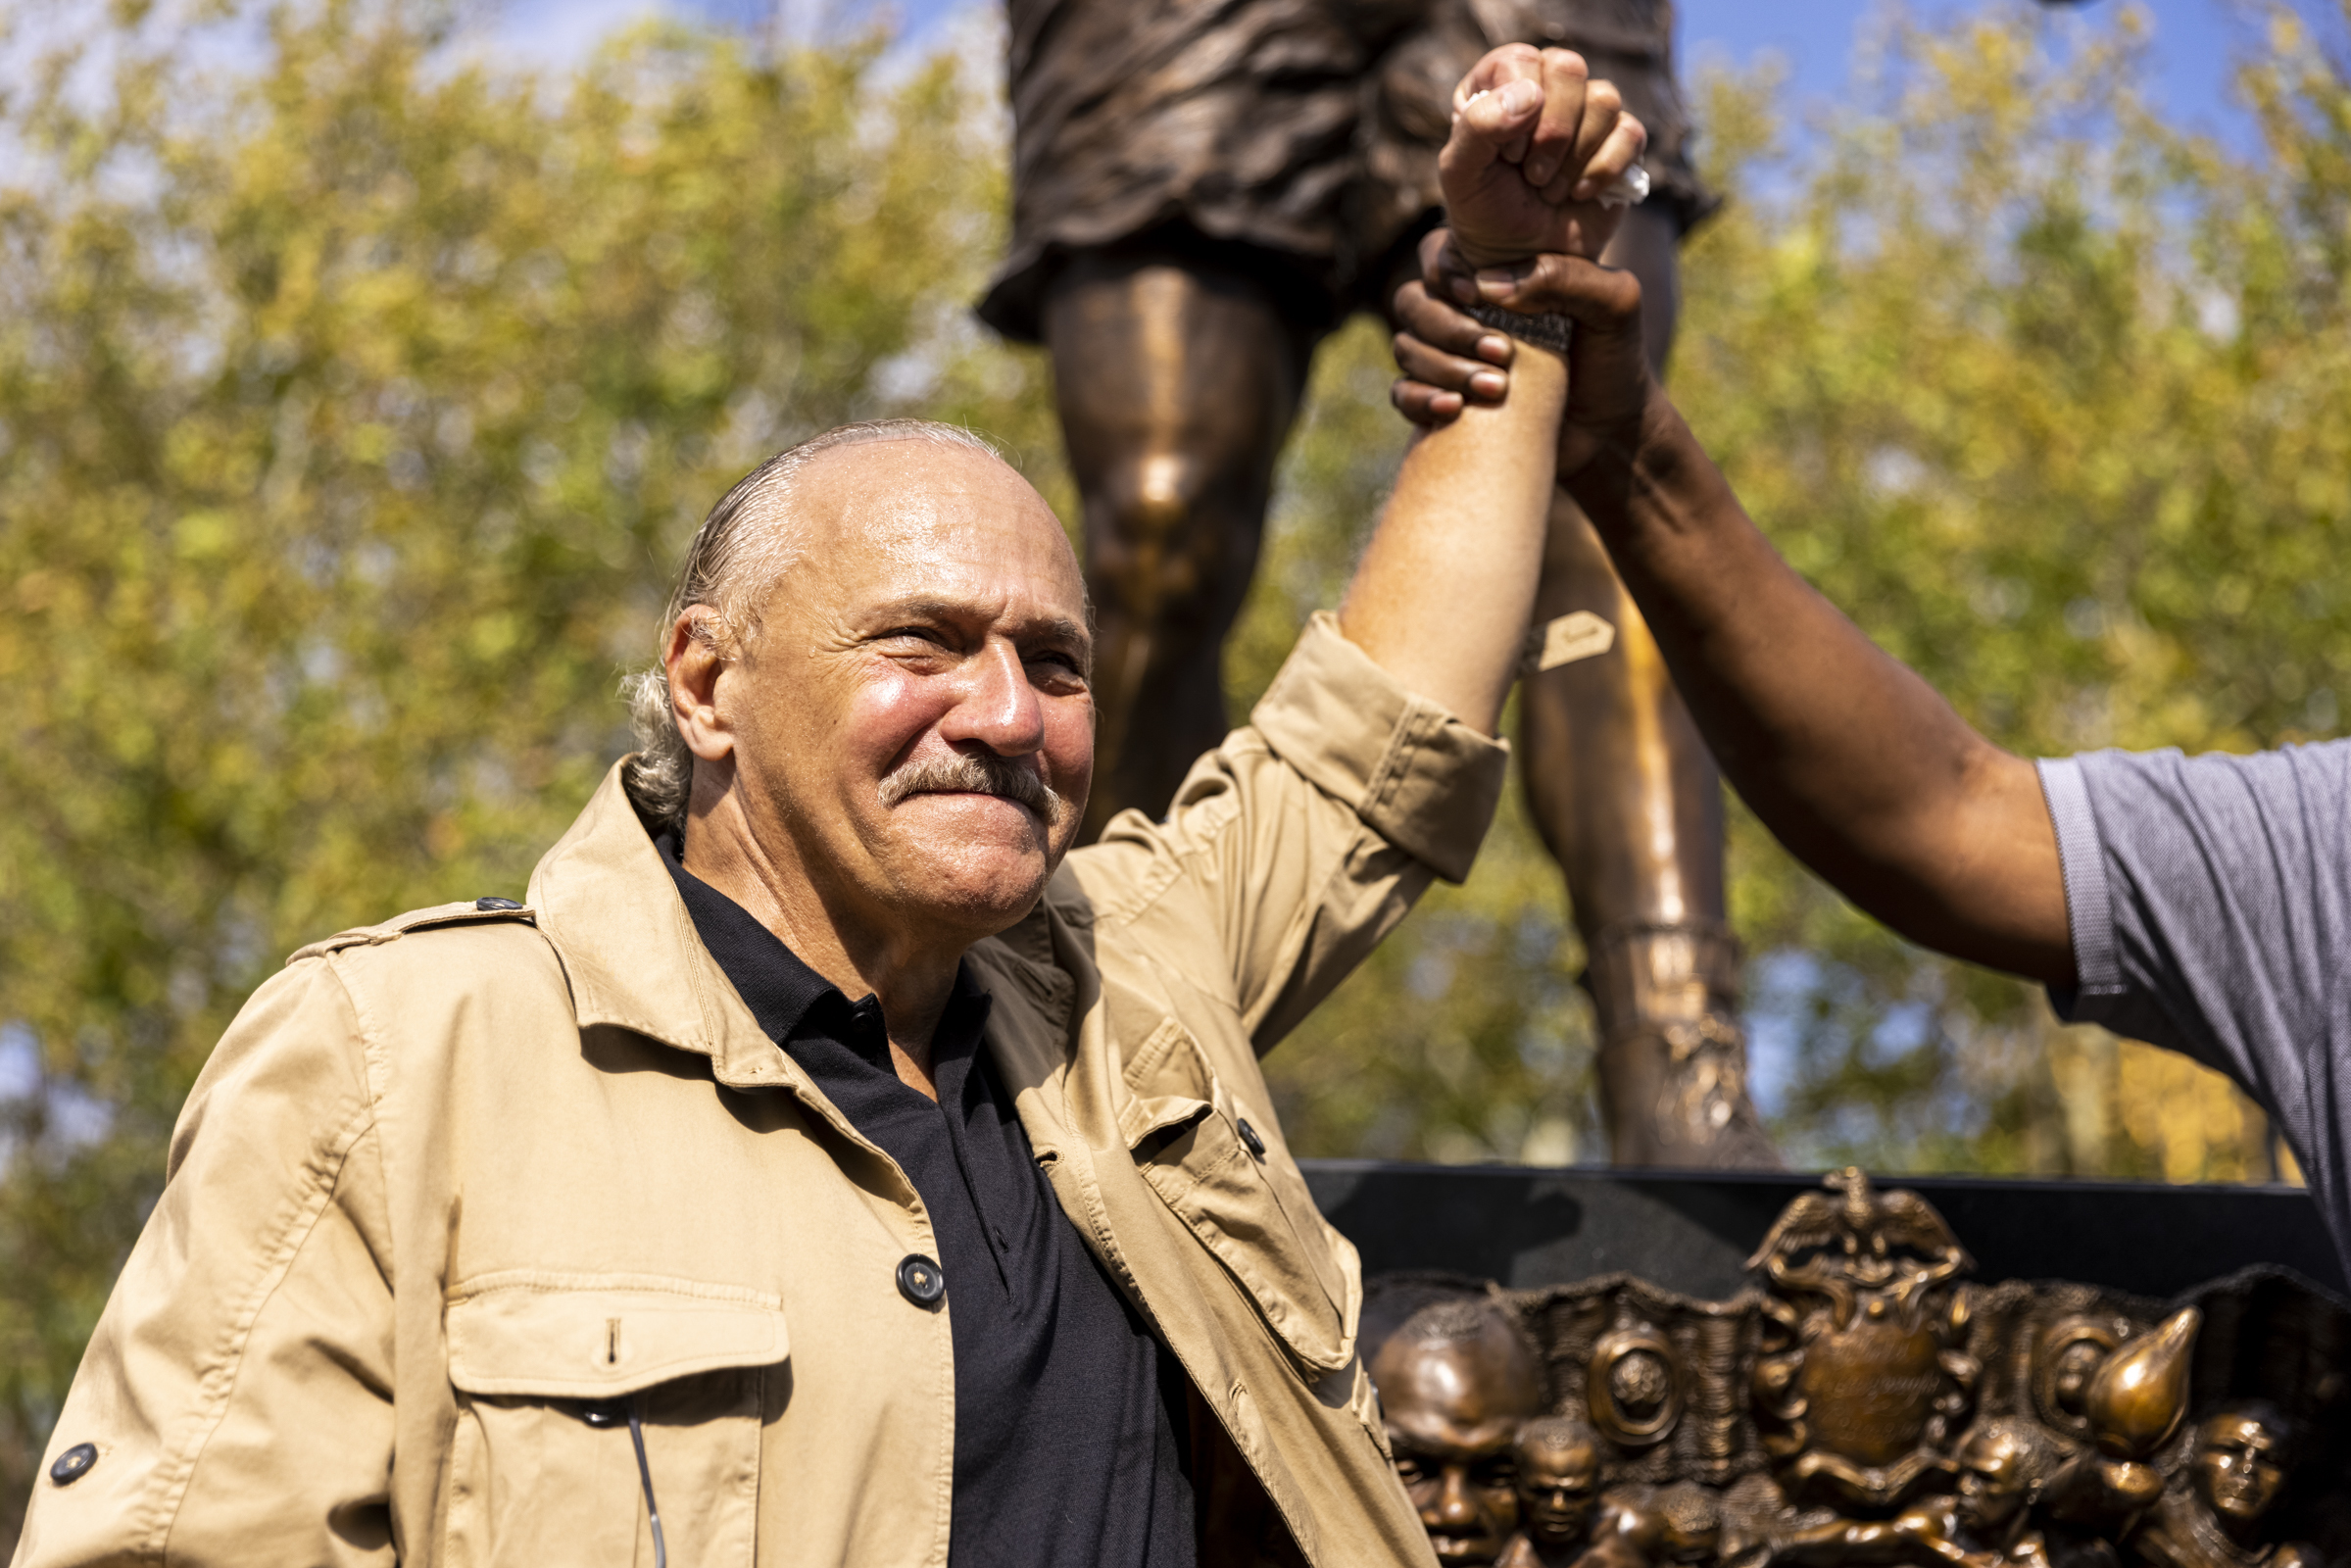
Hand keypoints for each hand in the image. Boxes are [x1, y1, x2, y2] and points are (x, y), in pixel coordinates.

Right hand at [1390, 229, 1655, 475]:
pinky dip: (1418, 399)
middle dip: (1448, 327)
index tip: (1475, 296)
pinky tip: (1453, 409)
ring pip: (1405, 347)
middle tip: (1501, 355)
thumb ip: (1564, 276)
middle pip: (1413, 301)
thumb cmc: (1615, 360)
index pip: (1439, 253)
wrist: (1611, 434)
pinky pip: (1401, 394)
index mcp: (1497, 275)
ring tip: (1494, 389)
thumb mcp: (1614, 303)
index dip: (1445, 271)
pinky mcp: (1441, 400)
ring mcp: (1448, 357)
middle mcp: (1464, 312)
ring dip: (1441, 367)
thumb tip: (1487, 287)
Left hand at [1439, 44, 1647, 269]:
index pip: (1521, 60)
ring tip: (1549, 190)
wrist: (1521, 260)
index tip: (1508, 156)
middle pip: (1569, 68)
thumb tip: (1531, 94)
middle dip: (1552, 132)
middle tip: (1532, 176)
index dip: (1519, 108)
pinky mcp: (1619, 142)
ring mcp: (1585, 113)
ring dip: (1575, 156)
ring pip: (1604, 98)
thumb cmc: (1484, 214)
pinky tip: (1580, 193)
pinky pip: (1631, 131)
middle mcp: (1545, 88)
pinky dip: (1605, 169)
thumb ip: (1477, 128)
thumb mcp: (1461, 175)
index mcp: (1499, 83)